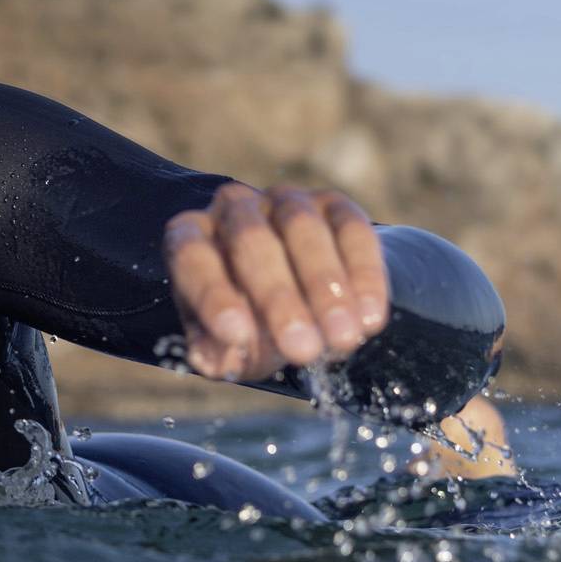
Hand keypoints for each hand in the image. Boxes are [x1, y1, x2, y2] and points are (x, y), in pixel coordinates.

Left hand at [163, 185, 388, 381]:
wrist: (298, 298)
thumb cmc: (247, 322)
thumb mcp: (223, 343)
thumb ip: (215, 352)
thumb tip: (217, 361)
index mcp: (190, 236)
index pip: (191, 256)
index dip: (212, 295)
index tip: (236, 336)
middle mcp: (233, 208)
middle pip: (251, 241)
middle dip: (279, 299)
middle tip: (302, 349)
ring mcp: (285, 201)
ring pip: (303, 229)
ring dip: (325, 287)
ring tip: (343, 339)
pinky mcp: (334, 205)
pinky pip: (352, 230)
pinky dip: (364, 276)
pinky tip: (370, 319)